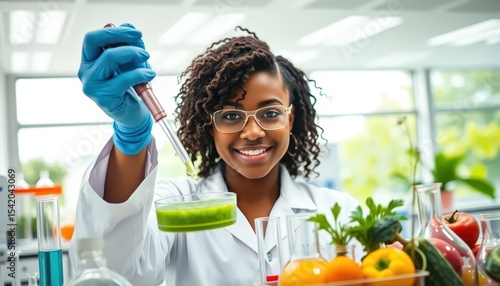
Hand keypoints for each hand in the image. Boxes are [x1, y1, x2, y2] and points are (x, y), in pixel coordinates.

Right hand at [78, 23, 155, 154]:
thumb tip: (129, 26)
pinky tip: (150, 74)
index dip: (114, 32)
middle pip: (97, 43)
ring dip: (133, 53)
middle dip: (121, 37)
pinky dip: (140, 73)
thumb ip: (128, 47)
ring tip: (146, 58)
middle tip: (141, 42)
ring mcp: (92, 85)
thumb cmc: (130, 88)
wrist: (131, 115)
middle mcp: (86, 72)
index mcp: (89, 61)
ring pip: (109, 58)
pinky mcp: (103, 97)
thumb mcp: (129, 65)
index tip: (135, 33)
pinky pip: (123, 79)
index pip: (93, 38)